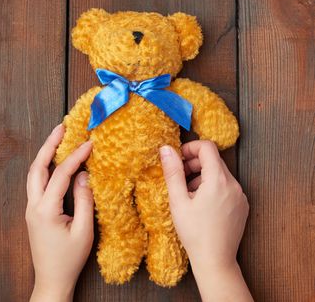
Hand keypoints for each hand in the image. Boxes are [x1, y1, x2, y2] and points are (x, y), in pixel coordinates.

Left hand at [26, 124, 93, 301]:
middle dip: (49, 145)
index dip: (76, 157)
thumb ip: (84, 200)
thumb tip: (84, 175)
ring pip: (34, 173)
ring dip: (45, 154)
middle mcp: (33, 206)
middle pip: (37, 167)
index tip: (89, 143)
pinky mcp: (35, 211)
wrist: (52, 280)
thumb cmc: (69, 258)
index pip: (61, 174)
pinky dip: (46, 167)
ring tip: (58, 138)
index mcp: (45, 210)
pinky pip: (38, 183)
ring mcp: (31, 208)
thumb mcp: (84, 230)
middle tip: (61, 127)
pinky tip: (55, 162)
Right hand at [160, 140, 252, 300]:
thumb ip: (173, 171)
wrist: (216, 261)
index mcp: (218, 180)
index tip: (179, 159)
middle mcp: (234, 184)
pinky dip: (213, 186)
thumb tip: (166, 148)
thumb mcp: (178, 200)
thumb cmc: (194, 233)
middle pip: (214, 159)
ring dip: (203, 175)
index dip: (191, 148)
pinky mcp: (242, 205)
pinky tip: (202, 203)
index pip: (207, 147)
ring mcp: (240, 195)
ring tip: (189, 192)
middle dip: (195, 163)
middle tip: (180, 177)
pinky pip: (227, 186)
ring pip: (220, 173)